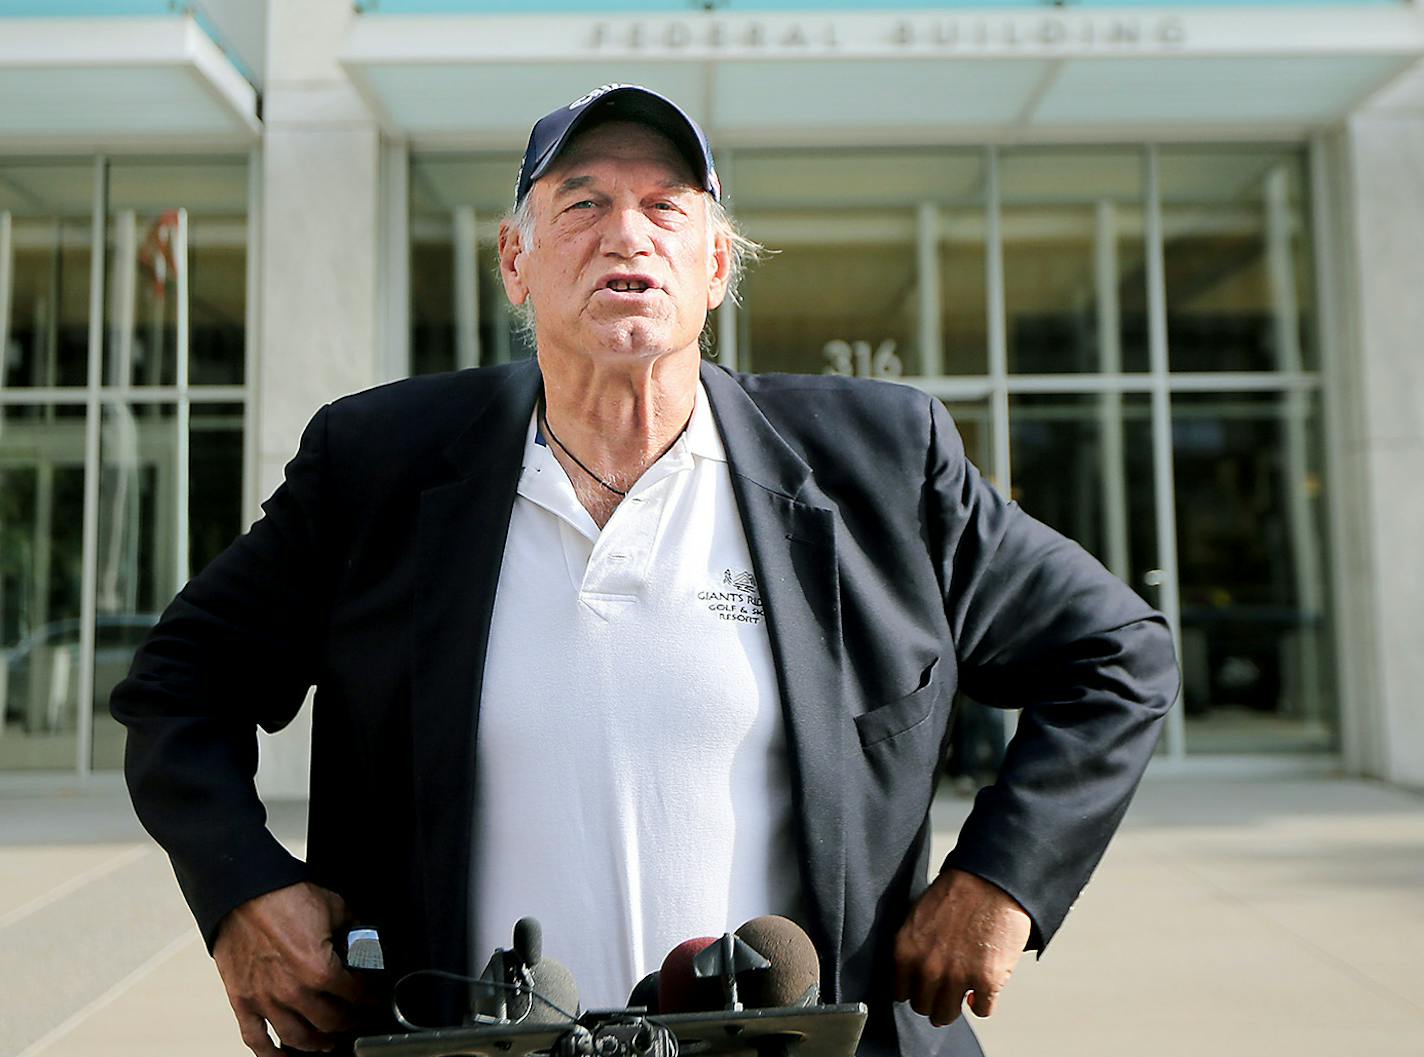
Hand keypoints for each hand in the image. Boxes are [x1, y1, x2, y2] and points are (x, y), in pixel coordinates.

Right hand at [213, 881, 365, 1054]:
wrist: (243, 891)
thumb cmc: (284, 896)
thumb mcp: (336, 907)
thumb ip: (356, 930)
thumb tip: (368, 942)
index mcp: (320, 970)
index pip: (356, 995)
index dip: (371, 999)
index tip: (375, 999)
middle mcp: (293, 992)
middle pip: (330, 1023)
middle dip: (349, 1023)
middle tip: (356, 1021)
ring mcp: (266, 1000)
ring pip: (297, 1038)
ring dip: (316, 1043)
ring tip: (327, 1042)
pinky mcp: (242, 1000)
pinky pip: (255, 1039)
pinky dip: (270, 1055)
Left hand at [893, 867, 1031, 1026]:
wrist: (990, 882)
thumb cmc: (956, 893)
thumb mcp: (918, 918)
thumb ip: (914, 949)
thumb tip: (916, 973)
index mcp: (906, 950)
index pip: (900, 992)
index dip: (914, 990)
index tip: (923, 987)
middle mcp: (927, 968)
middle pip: (923, 1007)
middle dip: (934, 1001)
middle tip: (944, 992)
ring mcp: (957, 977)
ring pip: (947, 1014)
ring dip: (955, 1006)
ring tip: (962, 993)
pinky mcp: (986, 982)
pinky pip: (981, 1010)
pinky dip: (983, 1003)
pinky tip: (984, 989)